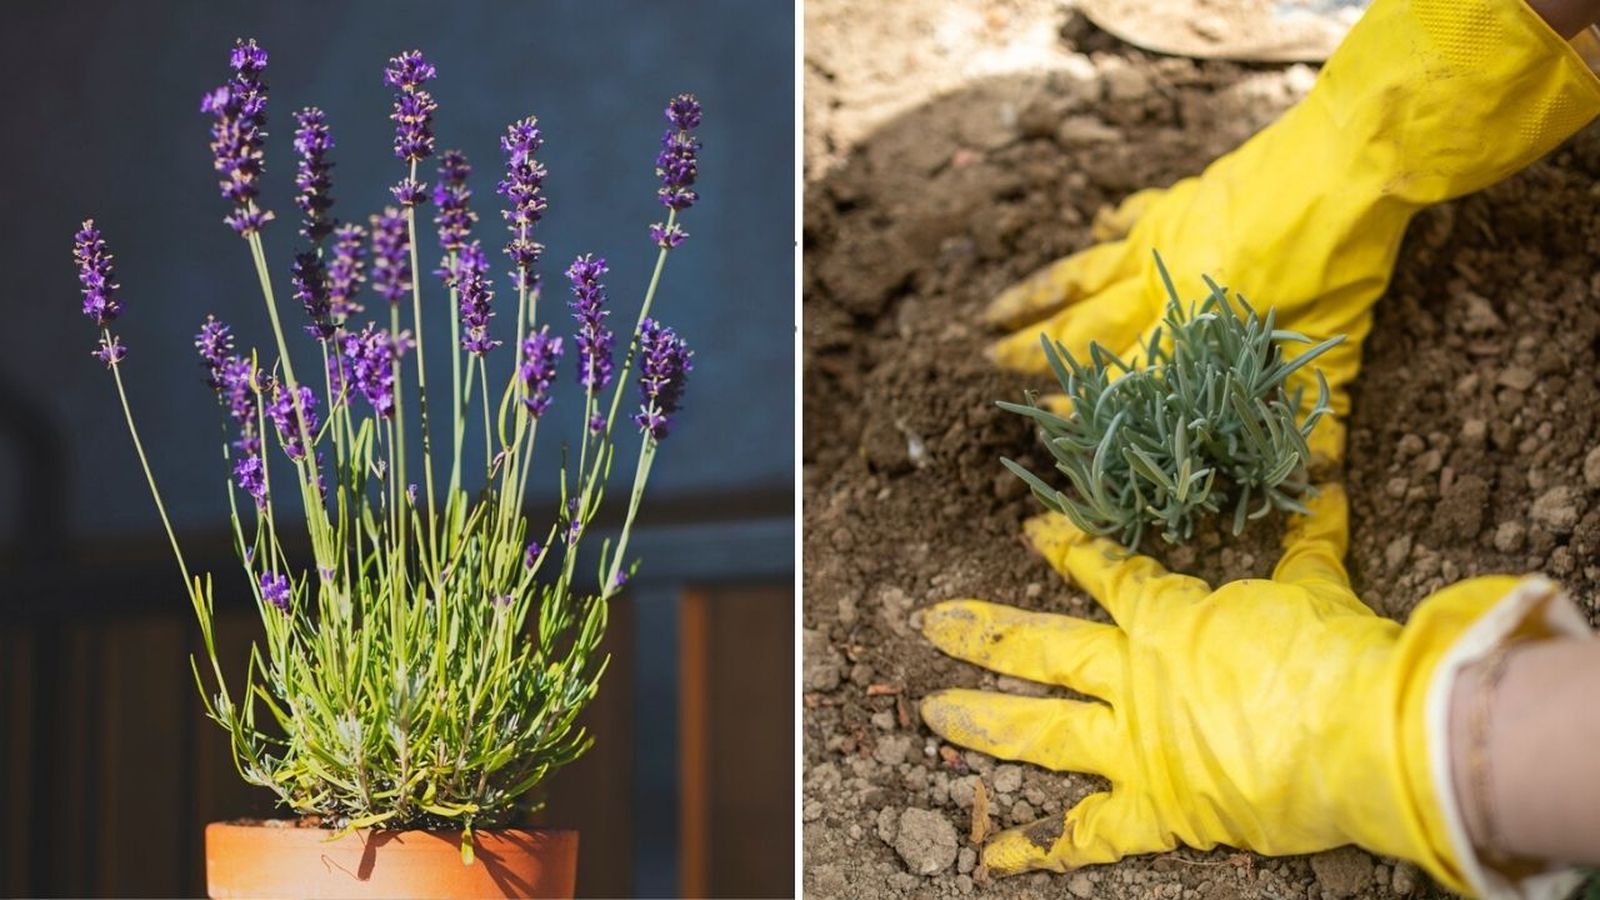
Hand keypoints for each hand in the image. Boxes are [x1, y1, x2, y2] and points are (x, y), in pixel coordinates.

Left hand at [920, 485, 1546, 892]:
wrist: (1365, 730)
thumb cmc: (1336, 651)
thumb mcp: (1318, 586)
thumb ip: (1307, 542)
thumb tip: (1324, 486)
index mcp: (1169, 620)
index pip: (1105, 574)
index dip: (1066, 549)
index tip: (1032, 531)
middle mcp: (1136, 678)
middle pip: (1043, 647)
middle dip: (985, 633)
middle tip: (932, 620)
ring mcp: (1137, 745)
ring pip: (1042, 731)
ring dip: (984, 721)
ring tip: (931, 712)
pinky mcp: (1159, 809)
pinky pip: (1090, 835)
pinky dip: (1041, 848)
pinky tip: (988, 853)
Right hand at [987, 0, 1599, 462]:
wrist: (1348, 158)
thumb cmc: (1343, 256)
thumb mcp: (1334, 345)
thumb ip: (1314, 413)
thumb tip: (1321, 479)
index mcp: (1190, 333)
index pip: (1123, 385)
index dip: (1084, 411)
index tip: (1045, 427)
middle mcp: (1159, 288)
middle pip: (1082, 328)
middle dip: (1031, 352)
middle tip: (989, 364)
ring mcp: (1161, 239)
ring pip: (1081, 274)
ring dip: (1035, 296)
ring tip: (992, 313)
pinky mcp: (1180, 202)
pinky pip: (1132, 217)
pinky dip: (1110, 225)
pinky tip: (1095, 228)